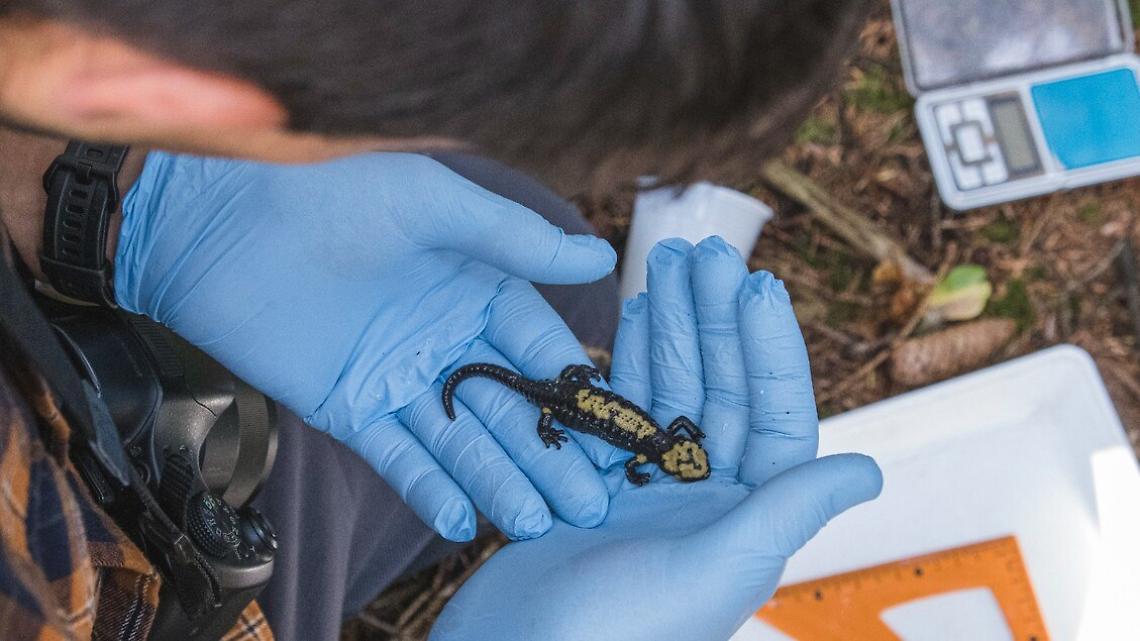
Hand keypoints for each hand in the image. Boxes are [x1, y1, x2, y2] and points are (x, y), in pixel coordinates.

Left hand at [115, 152, 620, 540]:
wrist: (224, 219)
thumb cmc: (335, 190)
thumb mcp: (434, 203)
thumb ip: (514, 240)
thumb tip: (602, 259)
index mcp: (479, 291)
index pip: (541, 350)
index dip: (577, 394)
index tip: (616, 436)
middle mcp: (448, 341)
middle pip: (510, 409)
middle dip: (548, 456)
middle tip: (588, 503)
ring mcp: (400, 378)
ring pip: (459, 440)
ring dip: (496, 481)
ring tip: (533, 521)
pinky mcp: (349, 408)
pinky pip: (396, 455)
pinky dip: (427, 487)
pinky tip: (461, 520)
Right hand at [431, 237, 882, 640]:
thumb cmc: (620, 634)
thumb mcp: (716, 569)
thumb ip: (787, 511)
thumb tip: (870, 469)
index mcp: (747, 519)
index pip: (775, 416)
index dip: (769, 346)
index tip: (756, 282)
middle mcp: (706, 500)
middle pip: (719, 389)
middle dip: (713, 317)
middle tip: (703, 247)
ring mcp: (649, 491)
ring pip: (668, 390)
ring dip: (671, 325)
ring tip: (667, 260)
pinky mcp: (596, 486)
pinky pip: (619, 410)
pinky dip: (624, 362)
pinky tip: (631, 316)